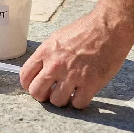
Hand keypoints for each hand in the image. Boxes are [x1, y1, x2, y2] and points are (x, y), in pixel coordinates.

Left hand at [19, 11, 133, 108]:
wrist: (109, 28)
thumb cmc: (85, 31)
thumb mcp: (57, 39)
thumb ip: (47, 55)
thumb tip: (40, 70)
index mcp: (45, 52)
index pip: (25, 76)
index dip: (29, 85)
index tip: (35, 87)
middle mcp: (55, 65)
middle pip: (37, 92)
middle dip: (42, 96)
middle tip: (51, 93)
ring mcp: (72, 75)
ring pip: (57, 101)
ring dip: (62, 100)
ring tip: (68, 94)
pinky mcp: (91, 83)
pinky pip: (78, 104)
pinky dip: (79, 102)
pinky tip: (82, 94)